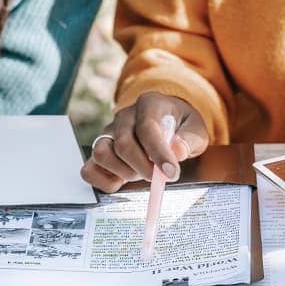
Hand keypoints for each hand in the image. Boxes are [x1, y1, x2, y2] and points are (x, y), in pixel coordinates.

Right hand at [81, 92, 209, 192]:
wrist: (167, 122)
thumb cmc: (181, 126)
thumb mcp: (196, 129)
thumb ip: (189, 139)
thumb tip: (177, 151)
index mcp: (148, 104)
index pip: (147, 128)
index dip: (158, 153)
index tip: (171, 173)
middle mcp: (123, 116)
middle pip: (123, 144)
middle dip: (142, 167)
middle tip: (158, 177)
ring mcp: (108, 133)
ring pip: (100, 154)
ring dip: (123, 172)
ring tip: (140, 173)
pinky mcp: (100, 151)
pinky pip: (89, 169)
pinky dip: (103, 181)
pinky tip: (122, 181)